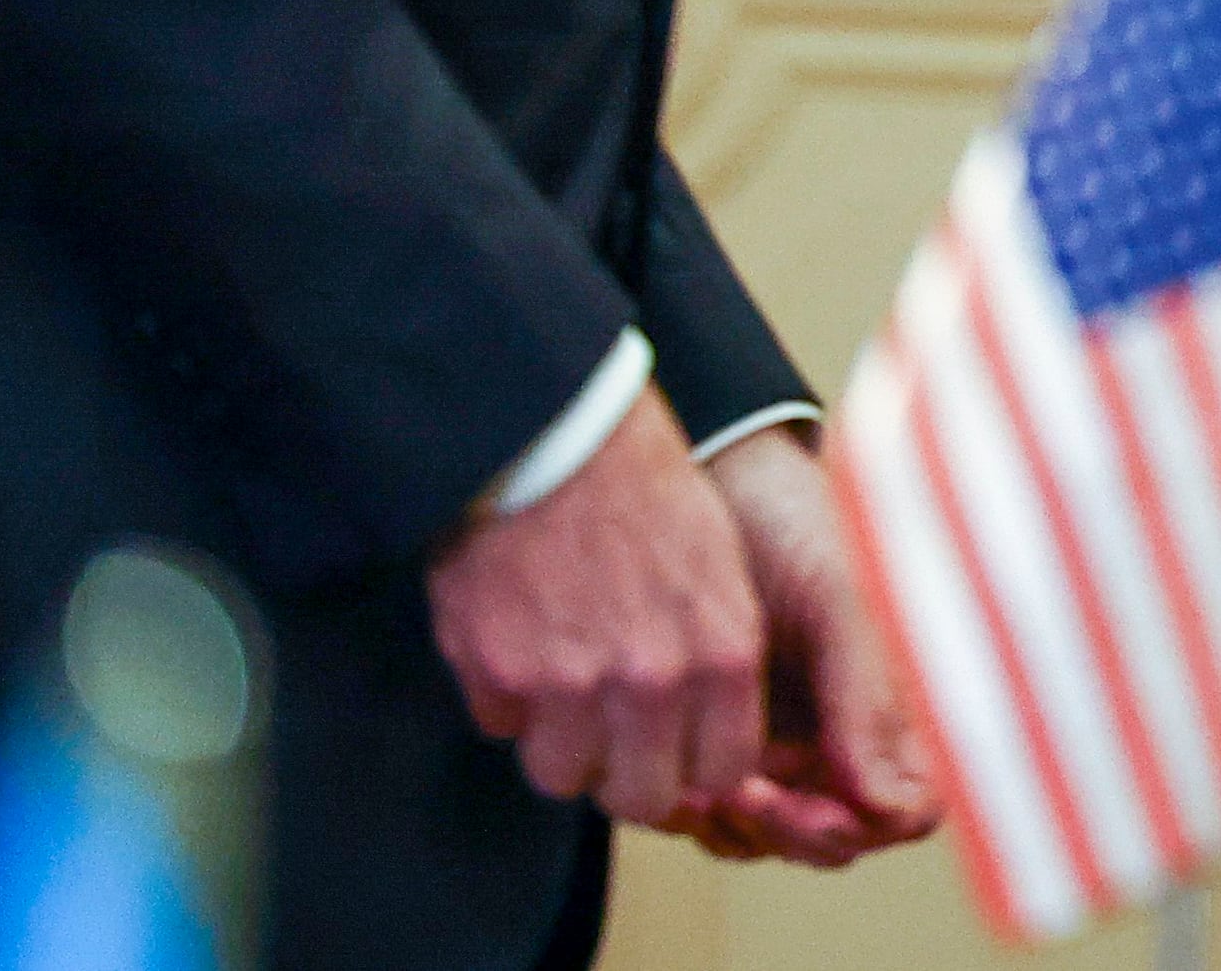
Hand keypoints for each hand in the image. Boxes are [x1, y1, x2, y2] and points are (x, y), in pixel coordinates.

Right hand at [426, 383, 767, 830]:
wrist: (555, 423)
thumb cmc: (643, 480)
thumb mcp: (718, 561)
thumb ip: (717, 655)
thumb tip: (704, 732)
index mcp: (722, 648)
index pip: (722, 771)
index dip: (695, 762)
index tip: (677, 743)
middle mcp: (653, 678)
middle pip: (640, 797)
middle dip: (624, 772)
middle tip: (611, 732)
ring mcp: (570, 682)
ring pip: (561, 775)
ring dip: (558, 739)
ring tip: (558, 676)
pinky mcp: (498, 671)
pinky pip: (501, 724)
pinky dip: (504, 695)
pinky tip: (516, 637)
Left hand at [673, 424, 946, 865]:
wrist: (707, 471)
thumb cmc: (787, 518)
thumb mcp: (835, 597)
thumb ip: (866, 696)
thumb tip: (892, 806)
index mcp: (888, 703)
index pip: (902, 809)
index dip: (859, 824)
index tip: (801, 798)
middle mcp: (840, 733)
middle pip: (832, 838)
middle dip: (784, 829)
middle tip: (733, 788)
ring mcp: (778, 737)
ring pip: (767, 836)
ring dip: (733, 826)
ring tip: (694, 779)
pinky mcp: (714, 733)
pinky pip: (711, 808)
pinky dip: (691, 805)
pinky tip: (667, 767)